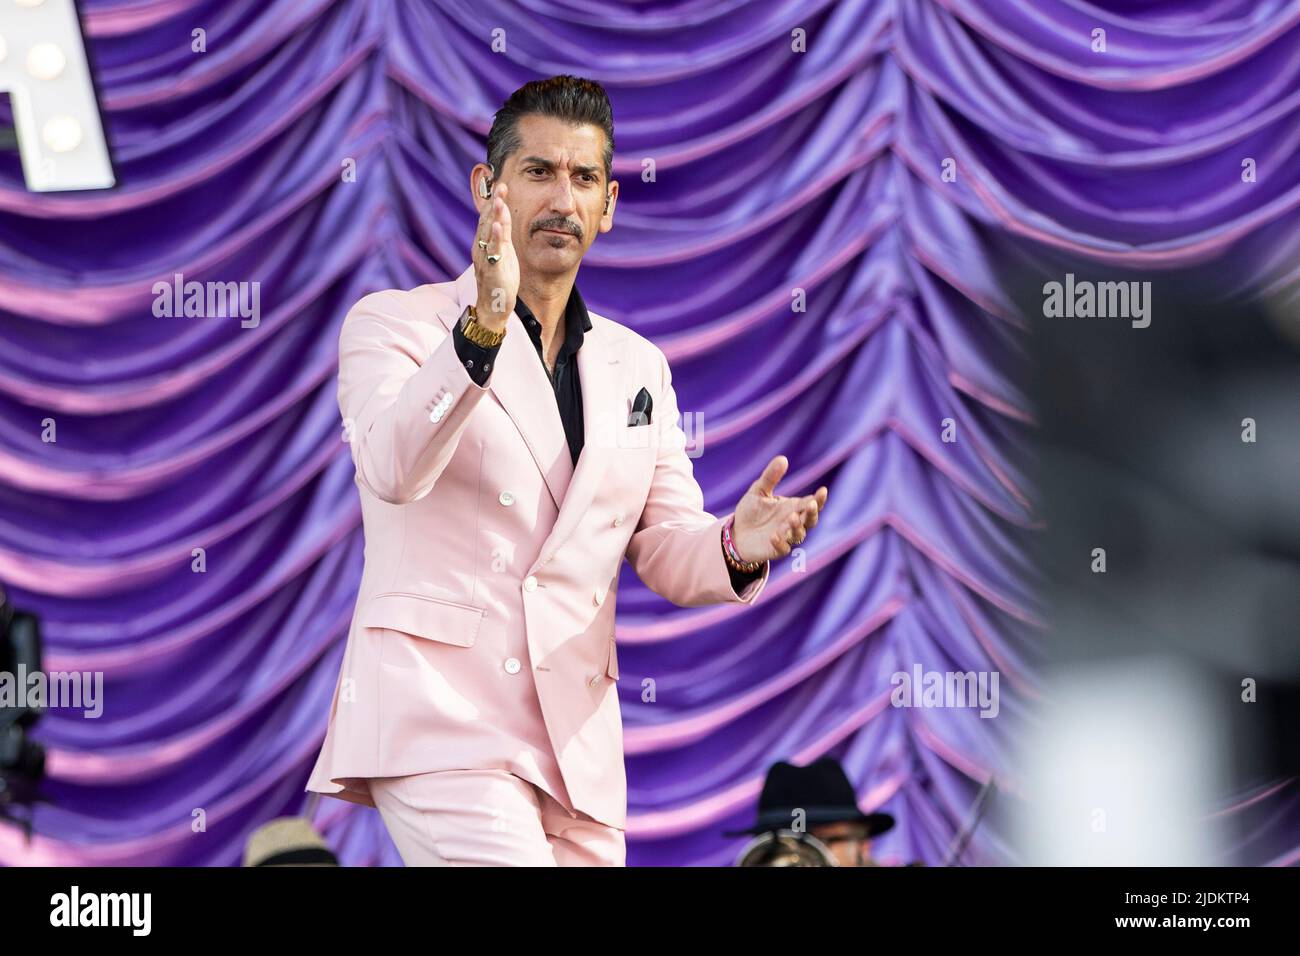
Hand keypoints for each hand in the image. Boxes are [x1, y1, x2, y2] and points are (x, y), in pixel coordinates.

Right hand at [472, 181, 517, 330]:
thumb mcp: (503, 251)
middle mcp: (481, 246)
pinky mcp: (491, 269)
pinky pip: (492, 251)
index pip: (488, 217)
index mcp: (484, 241)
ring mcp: (484, 257)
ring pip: (488, 232)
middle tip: (501, 184)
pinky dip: (495, 237)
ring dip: (493, 216)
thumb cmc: (499, 278)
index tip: (501, 183)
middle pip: (487, 220)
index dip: (494, 200)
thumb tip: (503, 211)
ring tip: (499, 200)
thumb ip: (503, 232)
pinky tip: (498, 226)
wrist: (494, 305)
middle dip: (494, 202)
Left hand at [731, 455, 826, 561]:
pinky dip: (780, 543)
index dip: (819, 499)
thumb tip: (783, 458)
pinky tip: (774, 536)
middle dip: (813, 513)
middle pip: (810, 520)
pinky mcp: (775, 549)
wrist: (736, 532)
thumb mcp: (759, 490)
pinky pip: (782, 549)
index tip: (822, 491)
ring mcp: (786, 537)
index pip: (811, 503)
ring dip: (797, 527)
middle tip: (812, 505)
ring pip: (799, 534)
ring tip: (792, 517)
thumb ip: (771, 477)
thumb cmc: (751, 511)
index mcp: (793, 507)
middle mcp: (793, 523)